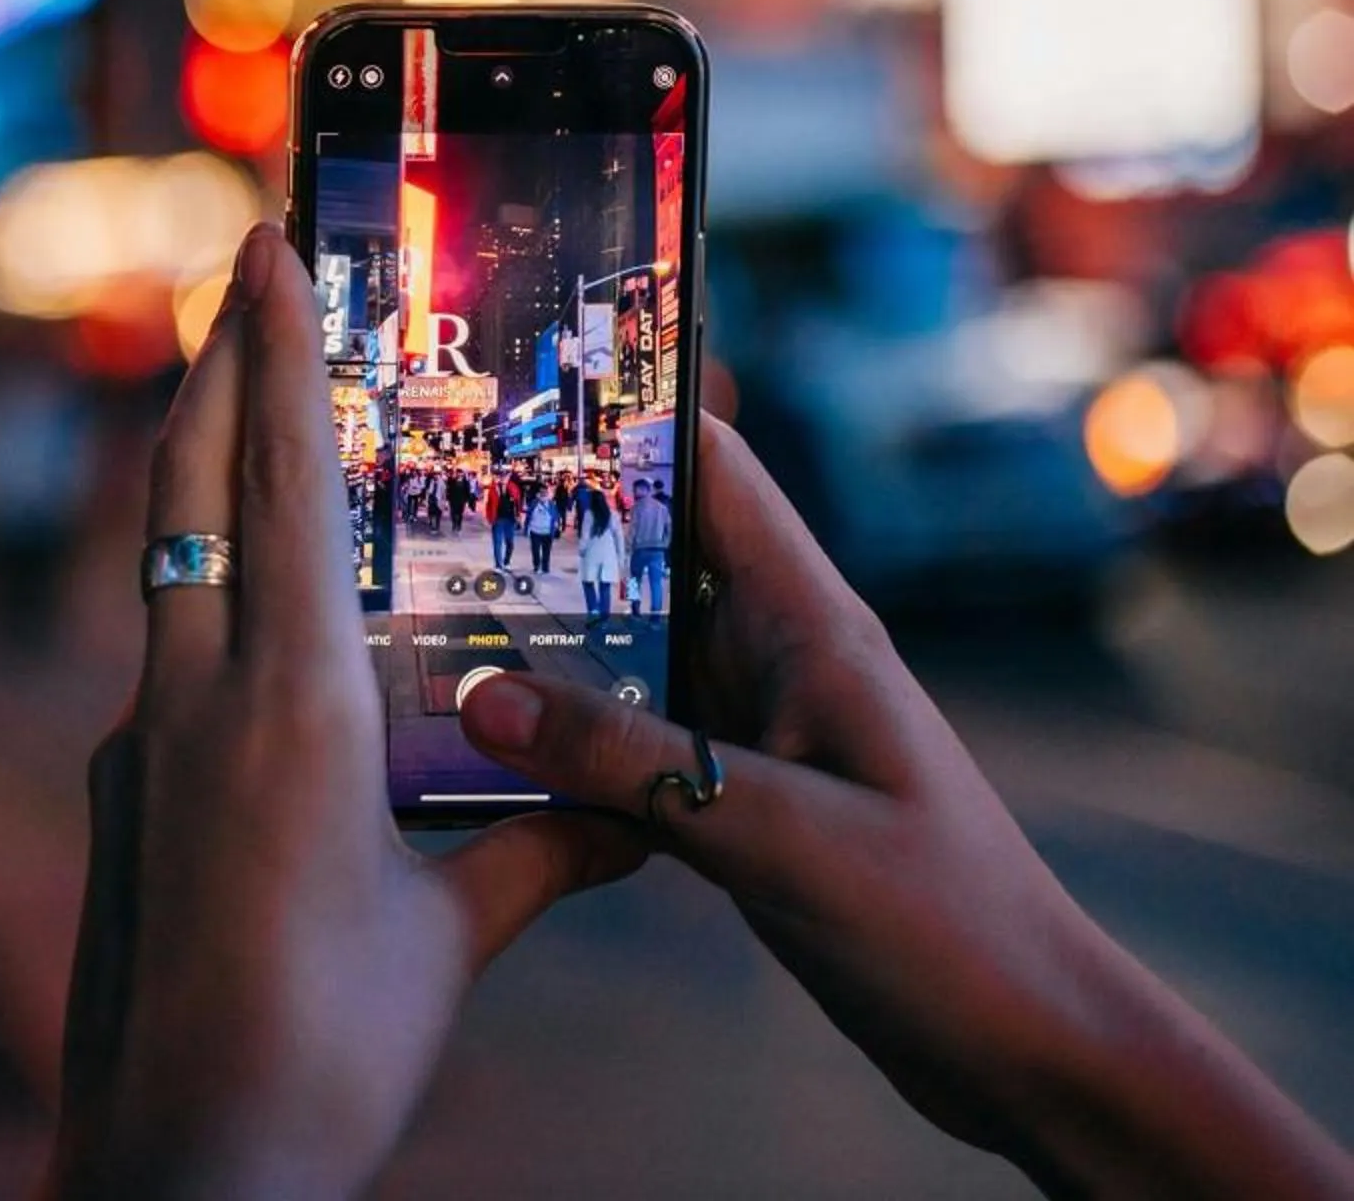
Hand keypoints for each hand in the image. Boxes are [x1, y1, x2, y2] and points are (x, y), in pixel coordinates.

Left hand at [44, 228, 642, 1200]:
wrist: (181, 1164)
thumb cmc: (326, 1053)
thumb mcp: (451, 940)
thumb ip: (538, 851)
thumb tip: (634, 811)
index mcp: (285, 710)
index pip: (274, 488)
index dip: (267, 356)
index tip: (256, 249)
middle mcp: (191, 702)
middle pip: (190, 495)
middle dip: (216, 373)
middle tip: (235, 273)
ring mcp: (137, 747)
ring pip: (170, 570)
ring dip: (209, 480)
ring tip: (256, 421)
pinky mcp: (120, 799)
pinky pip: (170, 659)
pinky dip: (211, 601)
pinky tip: (257, 629)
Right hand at [456, 415, 1353, 1199]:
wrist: (1030, 1052)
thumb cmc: (949, 927)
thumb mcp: (784, 836)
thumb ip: (636, 766)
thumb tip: (486, 699)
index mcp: (811, 628)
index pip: (712, 473)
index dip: (624, 419)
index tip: (508, 395)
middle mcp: (775, 660)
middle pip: (646, 557)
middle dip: (543, 530)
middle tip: (416, 515)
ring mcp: (753, 732)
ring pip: (626, 656)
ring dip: (540, 641)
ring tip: (418, 620)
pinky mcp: (735, 804)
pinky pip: (627, 745)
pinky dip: (560, 740)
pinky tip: (479, 748)